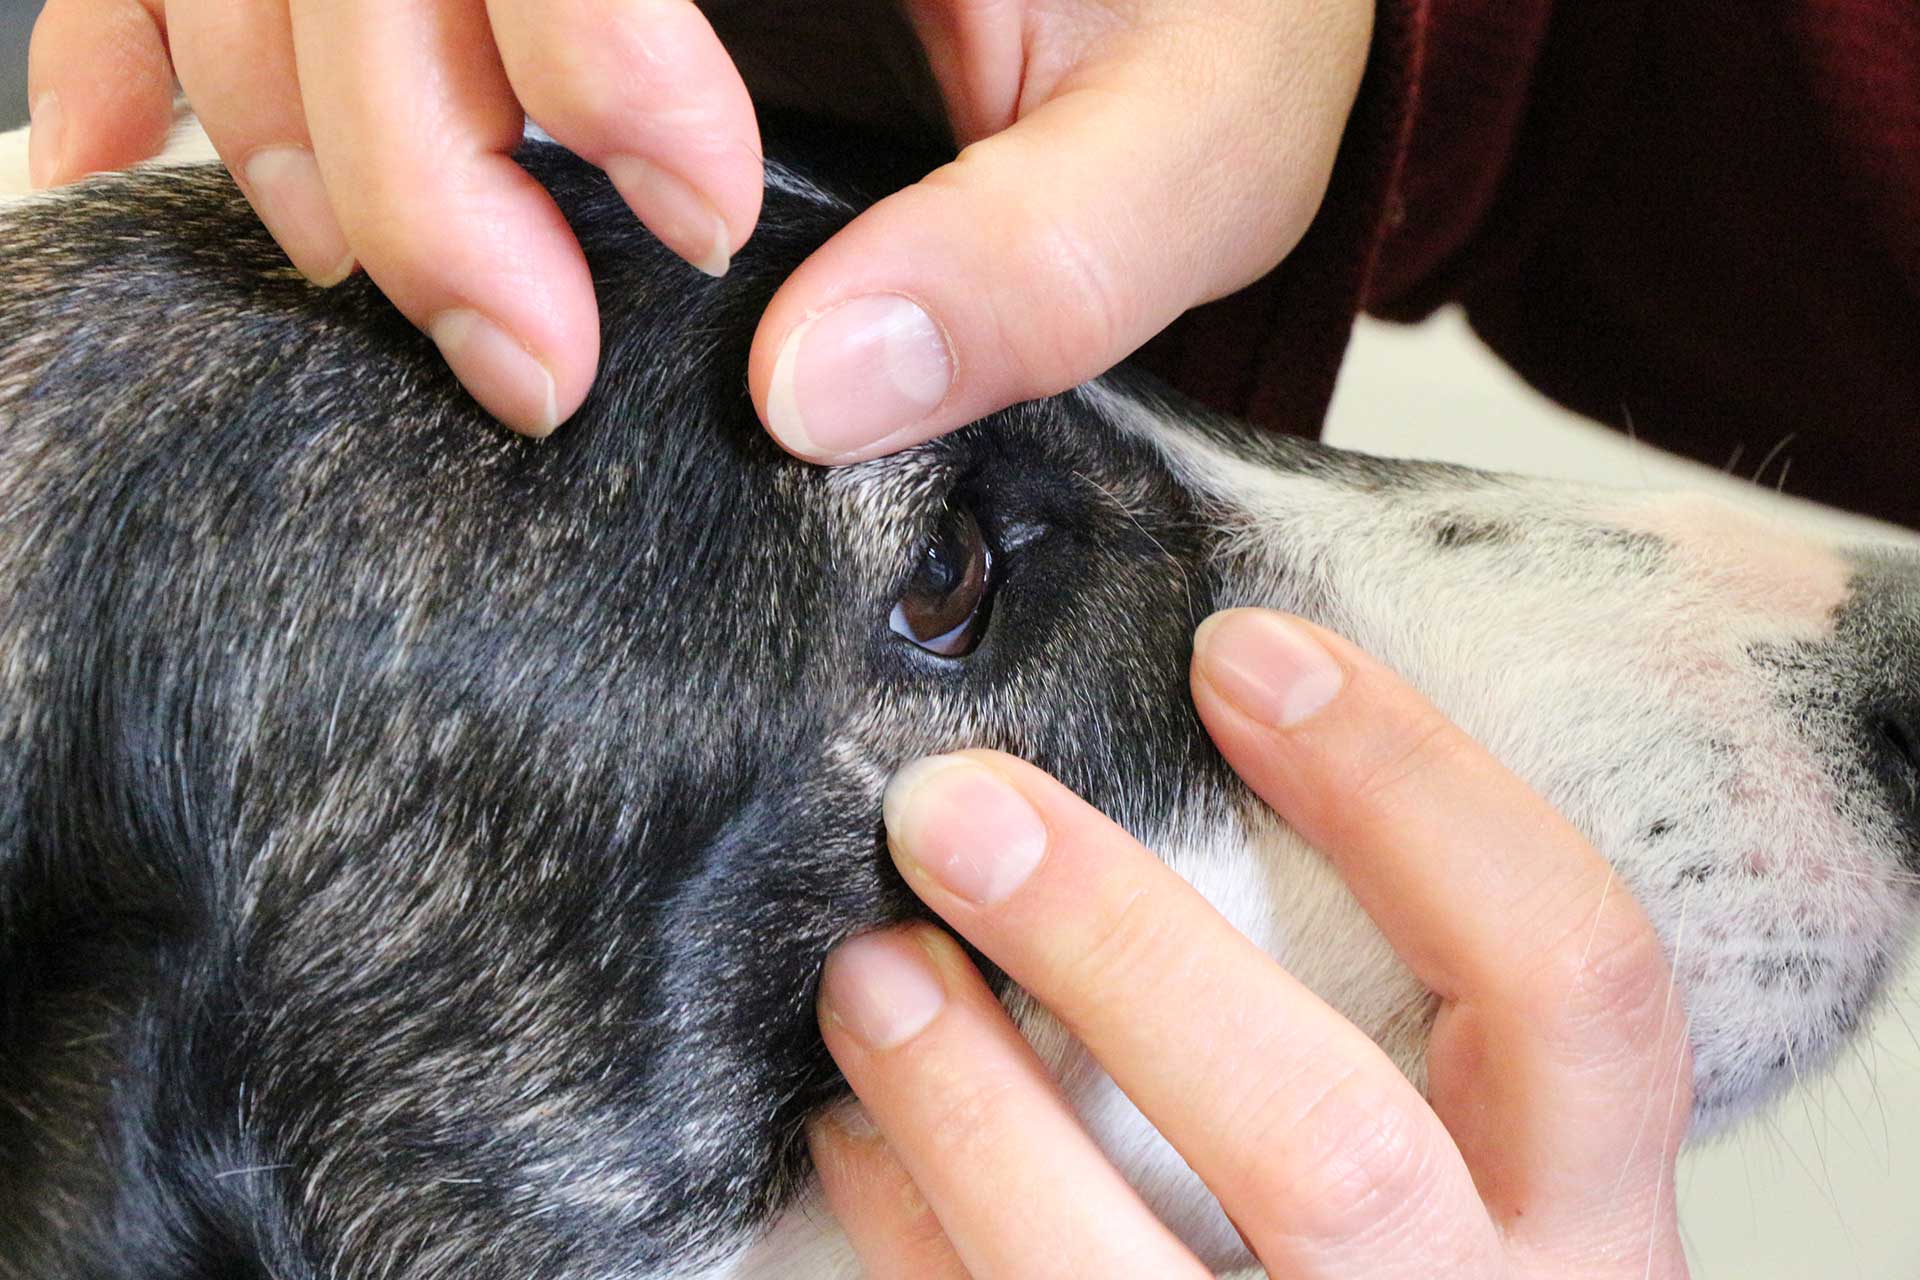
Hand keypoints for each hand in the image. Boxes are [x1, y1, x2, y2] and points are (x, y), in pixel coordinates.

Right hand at [24, 0, 1370, 446]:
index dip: (570, 43)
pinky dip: (148, 31)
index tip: (697, 220)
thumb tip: (810, 398)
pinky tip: (134, 139)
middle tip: (529, 362)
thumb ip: (1047, 257)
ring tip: (393, 296)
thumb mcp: (1200, 137)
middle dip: (408, 148)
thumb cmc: (1208, 17)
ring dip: (284, 120)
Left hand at [808, 608, 1692, 1276]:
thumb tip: (1207, 732)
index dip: (1411, 787)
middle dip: (1120, 948)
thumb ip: (1407, 1009)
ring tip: (870, 968)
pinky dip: (913, 1223)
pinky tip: (857, 1130)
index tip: (1240, 650)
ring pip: (1119, 1277)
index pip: (1568, 971)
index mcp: (1593, 1216)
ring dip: (967, 1105)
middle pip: (1326, 1143)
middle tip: (958, 805)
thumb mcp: (1494, 1162)